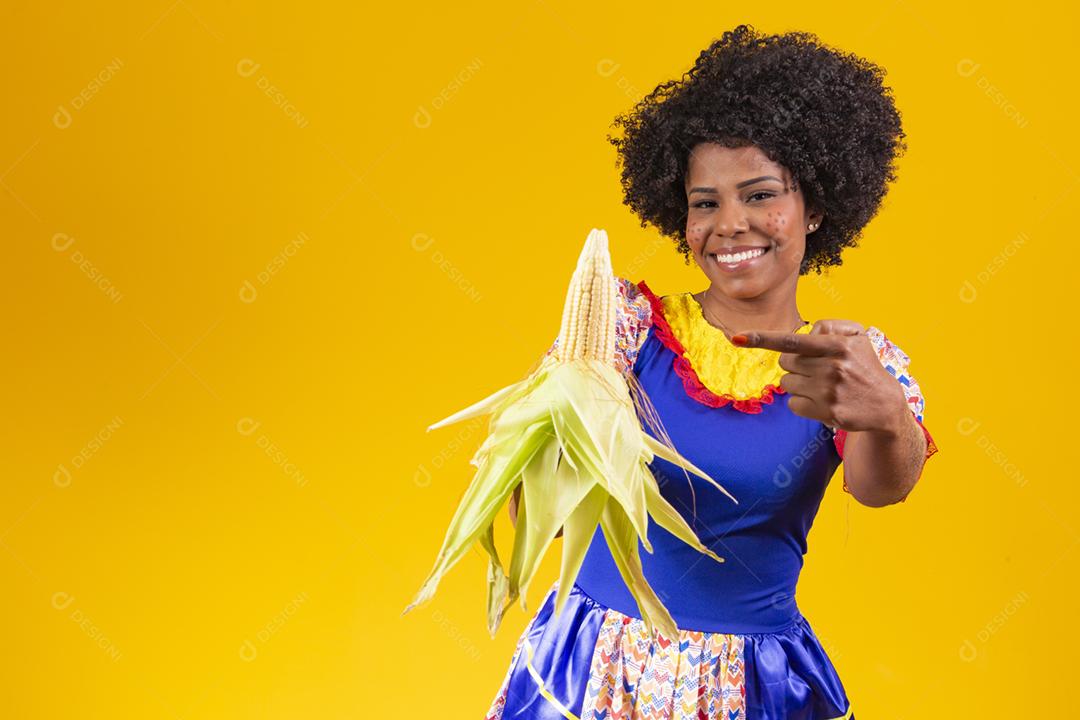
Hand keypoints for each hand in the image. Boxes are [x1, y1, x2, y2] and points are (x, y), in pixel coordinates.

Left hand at [730, 320, 908, 434]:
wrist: (885, 404)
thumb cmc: (863, 364)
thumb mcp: (856, 335)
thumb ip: (828, 325)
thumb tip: (803, 334)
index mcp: (836, 345)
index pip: (792, 341)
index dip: (762, 338)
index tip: (737, 337)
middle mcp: (832, 367)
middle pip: (785, 363)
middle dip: (795, 364)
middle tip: (818, 368)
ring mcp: (829, 391)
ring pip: (787, 384)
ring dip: (799, 384)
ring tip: (823, 386)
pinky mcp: (827, 412)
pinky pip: (793, 405)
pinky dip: (802, 403)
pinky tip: (822, 401)